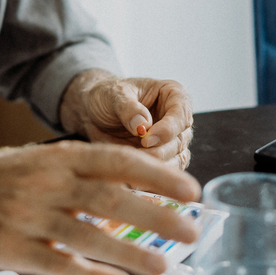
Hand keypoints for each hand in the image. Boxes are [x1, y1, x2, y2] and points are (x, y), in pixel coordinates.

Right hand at [0, 142, 200, 274]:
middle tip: (190, 231)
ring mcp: (28, 216)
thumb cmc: (10, 178)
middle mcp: (47, 183)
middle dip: (154, 215)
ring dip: (129, 251)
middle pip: (109, 198)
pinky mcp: (12, 249)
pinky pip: (57, 264)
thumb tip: (150, 189)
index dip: (157, 175)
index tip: (191, 191)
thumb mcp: (50, 162)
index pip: (118, 161)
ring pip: (86, 234)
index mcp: (62, 156)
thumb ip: (92, 174)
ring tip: (162, 265)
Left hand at [61, 70, 193, 168]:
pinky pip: (164, 173)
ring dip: (154, 167)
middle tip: (135, 155)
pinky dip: (149, 178)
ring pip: (175, 161)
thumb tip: (142, 125)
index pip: (181, 114)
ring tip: (129, 165)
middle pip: (179, 141)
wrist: (94, 113)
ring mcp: (173, 141)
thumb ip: (128, 108)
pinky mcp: (164, 160)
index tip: (146, 139)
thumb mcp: (113, 95)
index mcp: (173, 95)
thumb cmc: (107, 97)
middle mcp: (177, 119)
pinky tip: (132, 179)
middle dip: (158, 152)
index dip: (167, 129)